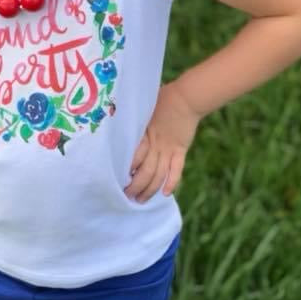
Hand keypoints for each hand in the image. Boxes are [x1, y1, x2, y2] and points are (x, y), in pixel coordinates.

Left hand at [124, 81, 202, 202]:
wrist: (185, 98)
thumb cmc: (160, 100)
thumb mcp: (141, 110)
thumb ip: (132, 122)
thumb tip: (115, 125)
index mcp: (143, 135)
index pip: (133, 157)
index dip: (126, 170)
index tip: (115, 179)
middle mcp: (156, 145)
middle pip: (145, 171)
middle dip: (136, 186)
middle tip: (127, 196)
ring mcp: (169, 149)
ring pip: (159, 174)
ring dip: (150, 189)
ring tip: (141, 200)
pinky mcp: (180, 150)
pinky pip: (176, 170)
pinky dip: (171, 182)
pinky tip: (165, 193)